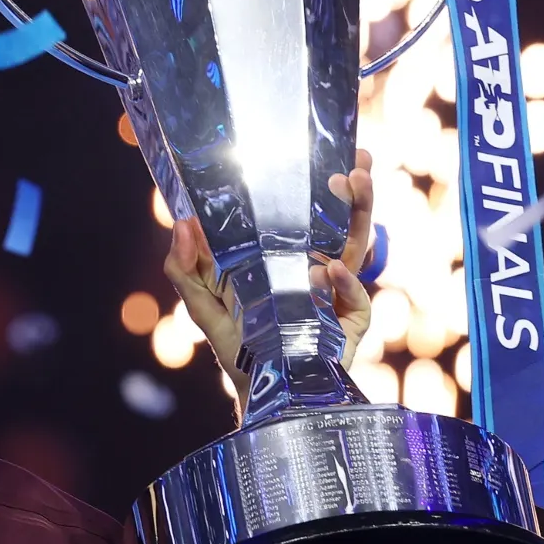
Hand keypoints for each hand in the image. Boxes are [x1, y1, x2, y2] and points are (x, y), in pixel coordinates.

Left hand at [165, 150, 376, 412]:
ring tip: (357, 184)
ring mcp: (339, 295)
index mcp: (290, 256)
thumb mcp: (201, 302)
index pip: (310, 213)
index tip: (326, 152)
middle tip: (357, 160)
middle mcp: (320, 268)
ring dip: (360, 216)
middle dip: (355, 191)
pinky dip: (344, 285)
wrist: (259, 391)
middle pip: (343, 223)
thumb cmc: (238, 343)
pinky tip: (329, 273)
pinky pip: (354, 300)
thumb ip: (185, 266)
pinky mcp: (349, 324)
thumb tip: (182, 221)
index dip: (321, 184)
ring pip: (357, 249)